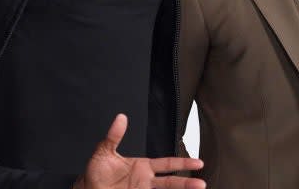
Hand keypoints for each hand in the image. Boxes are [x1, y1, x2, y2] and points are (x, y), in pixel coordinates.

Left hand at [75, 114, 204, 188]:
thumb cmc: (97, 172)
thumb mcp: (104, 151)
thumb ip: (114, 136)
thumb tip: (121, 118)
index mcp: (142, 167)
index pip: (167, 164)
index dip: (182, 163)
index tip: (198, 162)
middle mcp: (145, 181)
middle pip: (171, 182)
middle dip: (186, 183)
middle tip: (201, 184)